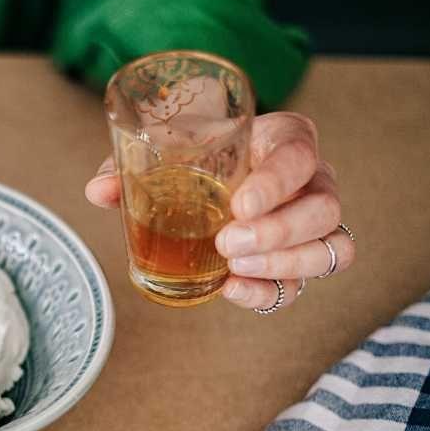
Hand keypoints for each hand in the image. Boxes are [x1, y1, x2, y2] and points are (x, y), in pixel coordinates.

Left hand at [85, 111, 354, 310]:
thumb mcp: (166, 146)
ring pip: (331, 249)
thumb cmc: (197, 151)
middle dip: (277, 232)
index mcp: (285, 139)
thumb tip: (98, 191)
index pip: (300, 155)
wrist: (208, 168)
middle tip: (226, 243)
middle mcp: (312, 181)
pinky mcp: (299, 259)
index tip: (237, 205)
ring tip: (233, 268)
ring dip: (282, 264)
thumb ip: (130, 164)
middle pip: (323, 209)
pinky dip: (270, 292)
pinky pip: (304, 283)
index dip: (276, 183)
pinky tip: (232, 289)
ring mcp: (313, 224)